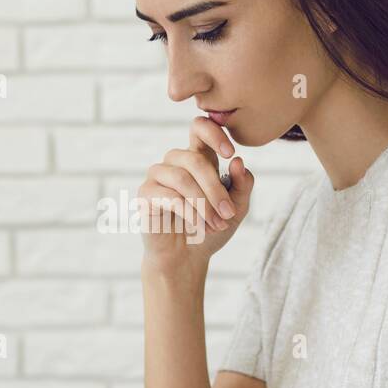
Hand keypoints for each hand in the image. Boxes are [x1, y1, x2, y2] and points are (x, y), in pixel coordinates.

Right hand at [137, 117, 253, 271]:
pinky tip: (199, 226)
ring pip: (182, 178)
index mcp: (197, 158)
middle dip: (216, 188)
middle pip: (195, 159)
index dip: (214, 133)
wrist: (187, 259)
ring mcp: (157, 176)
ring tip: (217, 225)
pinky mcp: (145, 194)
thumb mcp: (236, 209)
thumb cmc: (210, 230)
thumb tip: (239, 162)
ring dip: (204, 204)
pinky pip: (169, 196)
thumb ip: (242, 185)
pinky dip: (189, 212)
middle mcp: (175, 162)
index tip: (230, 152)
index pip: (199, 128)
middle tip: (228, 214)